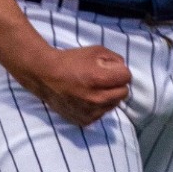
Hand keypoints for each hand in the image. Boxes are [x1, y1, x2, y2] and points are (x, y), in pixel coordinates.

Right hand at [17, 45, 131, 126]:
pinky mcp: (84, 120)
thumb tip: (123, 69)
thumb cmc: (71, 61)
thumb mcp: (95, 51)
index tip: (111, 70)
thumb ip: (115, 59)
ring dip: (108, 96)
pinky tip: (86, 98)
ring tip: (93, 88)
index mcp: (99, 79)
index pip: (127, 77)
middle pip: (123, 93)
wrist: (46, 76)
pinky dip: (98, 106)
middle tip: (104, 79)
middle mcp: (97, 99)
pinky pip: (102, 113)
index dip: (120, 71)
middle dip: (116, 85)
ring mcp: (91, 112)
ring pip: (113, 104)